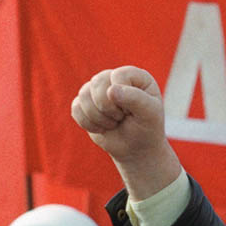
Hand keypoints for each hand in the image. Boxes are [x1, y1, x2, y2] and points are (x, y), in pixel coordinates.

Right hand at [72, 66, 182, 198]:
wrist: (137, 150)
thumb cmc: (148, 131)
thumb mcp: (150, 115)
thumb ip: (136, 100)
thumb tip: (113, 90)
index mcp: (135, 75)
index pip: (116, 77)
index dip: (120, 98)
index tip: (131, 112)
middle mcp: (114, 78)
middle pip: (94, 86)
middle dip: (108, 110)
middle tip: (122, 120)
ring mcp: (96, 90)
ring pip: (82, 97)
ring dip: (99, 119)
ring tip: (114, 123)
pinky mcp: (83, 103)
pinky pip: (74, 109)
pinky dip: (88, 124)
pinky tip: (103, 127)